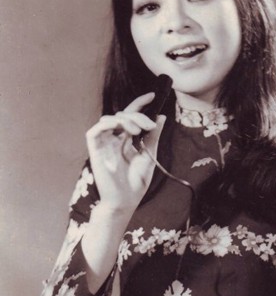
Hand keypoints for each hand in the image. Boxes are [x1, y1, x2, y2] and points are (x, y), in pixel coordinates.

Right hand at [86, 93, 165, 212]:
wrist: (126, 200)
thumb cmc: (136, 181)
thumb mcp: (149, 154)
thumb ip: (153, 135)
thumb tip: (161, 116)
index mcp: (126, 139)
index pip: (131, 115)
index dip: (140, 103)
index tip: (153, 95)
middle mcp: (114, 138)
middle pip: (123, 115)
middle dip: (138, 115)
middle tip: (149, 125)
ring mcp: (104, 143)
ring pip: (110, 119)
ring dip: (126, 120)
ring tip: (138, 131)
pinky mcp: (95, 149)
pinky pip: (95, 130)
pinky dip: (108, 123)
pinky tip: (121, 127)